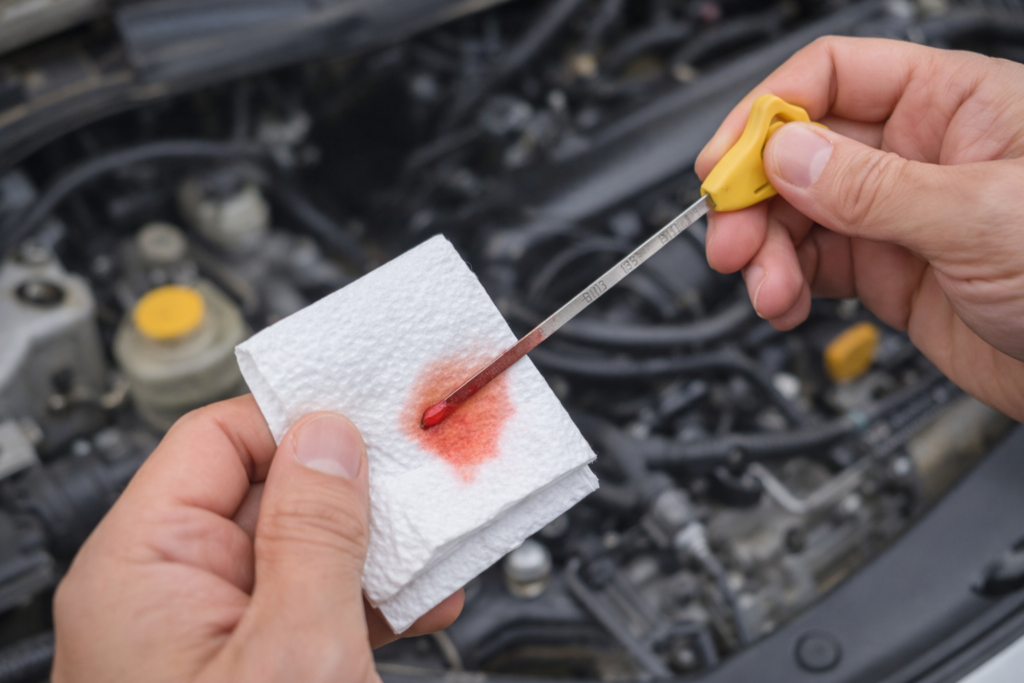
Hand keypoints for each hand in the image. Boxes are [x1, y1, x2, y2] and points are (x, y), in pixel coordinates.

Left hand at [52, 395, 463, 681]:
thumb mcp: (293, 653)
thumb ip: (313, 532)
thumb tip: (328, 438)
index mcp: (145, 568)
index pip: (220, 439)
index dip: (300, 416)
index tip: (371, 406)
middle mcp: (172, 594)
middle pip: (273, 490)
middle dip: (358, 484)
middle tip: (424, 470)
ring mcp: (217, 638)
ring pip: (306, 550)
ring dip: (379, 544)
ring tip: (441, 537)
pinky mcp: (258, 670)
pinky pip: (317, 607)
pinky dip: (374, 599)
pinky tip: (425, 600)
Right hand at [696, 37, 1023, 421]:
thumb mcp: (979, 215)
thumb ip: (873, 186)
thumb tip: (786, 154)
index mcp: (952, 105)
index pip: (832, 77)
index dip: (768, 113)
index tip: (726, 162)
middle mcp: (917, 154)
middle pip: (799, 152)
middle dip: (755, 196)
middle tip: (731, 239)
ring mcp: (899, 216)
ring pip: (797, 216)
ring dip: (765, 251)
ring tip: (766, 288)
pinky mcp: (889, 273)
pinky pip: (813, 266)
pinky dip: (786, 285)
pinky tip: (784, 302)